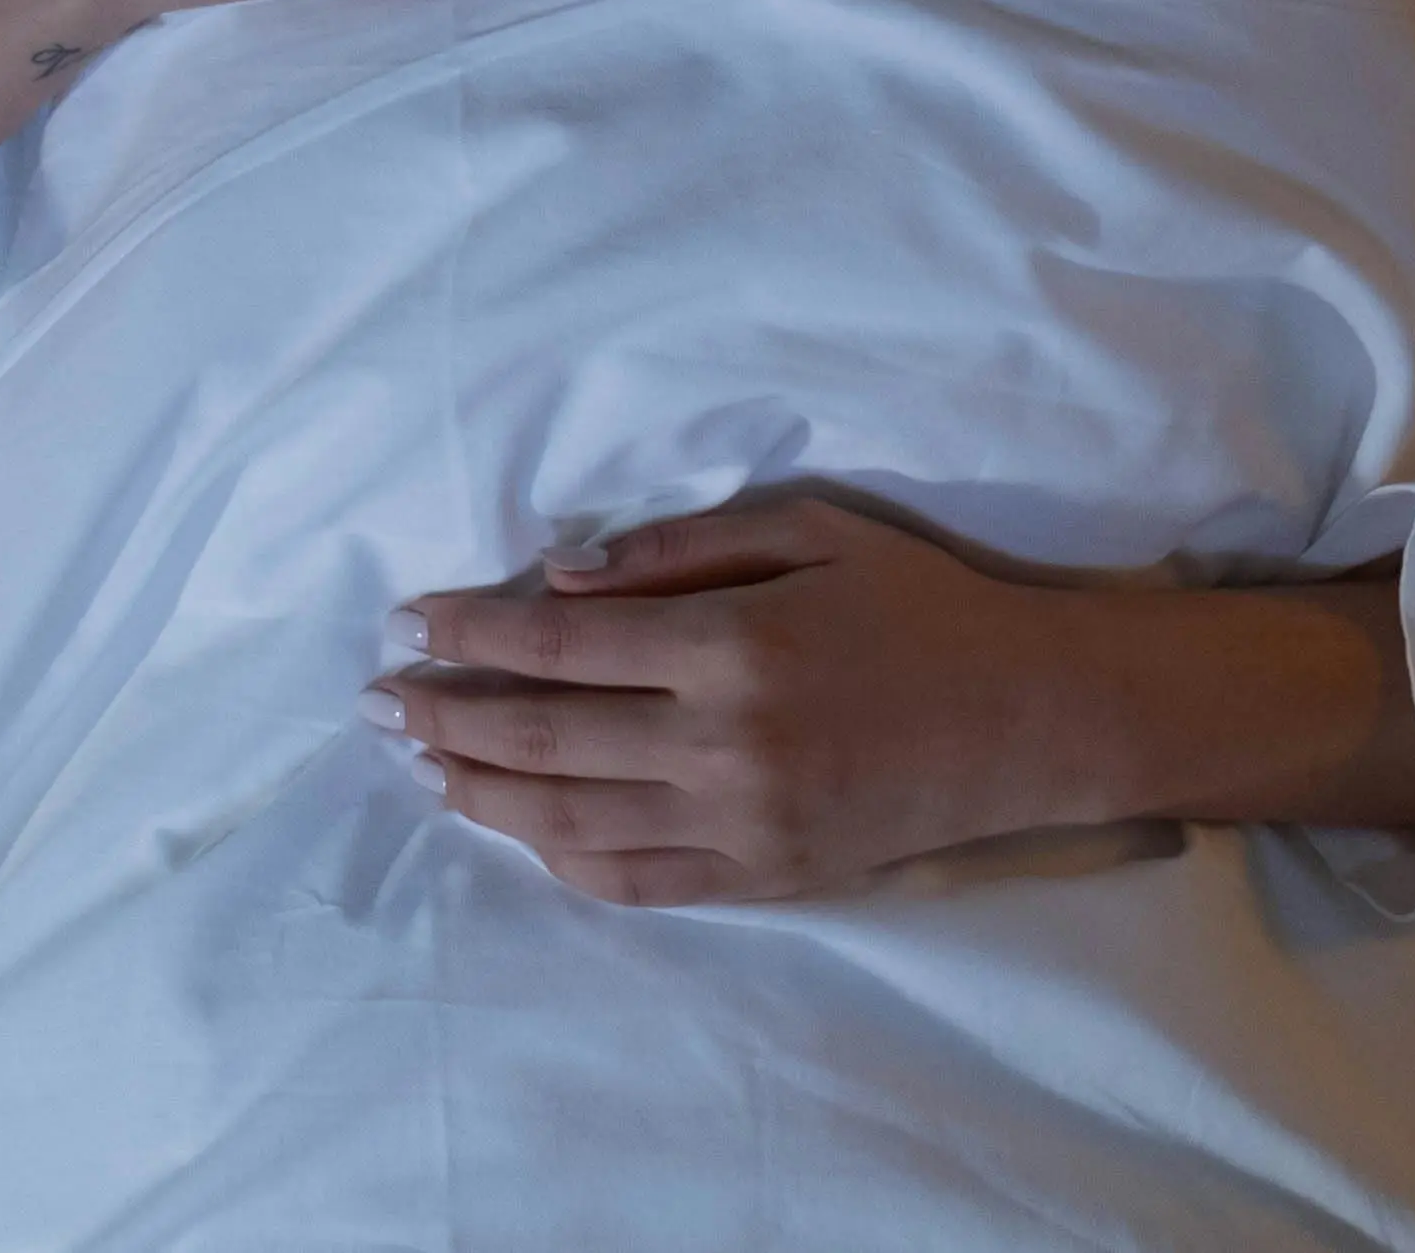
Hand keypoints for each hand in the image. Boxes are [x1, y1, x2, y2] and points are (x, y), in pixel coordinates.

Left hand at [370, 495, 1414, 906]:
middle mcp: (722, 744)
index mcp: (731, 645)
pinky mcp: (762, 878)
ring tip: (427, 766)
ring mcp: (739, 825)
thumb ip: (682, 551)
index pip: (557, 644)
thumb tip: (564, 575)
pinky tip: (520, 829)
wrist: (1034, 717)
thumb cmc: (925, 604)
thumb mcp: (813, 532)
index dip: (469, 633)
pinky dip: (561, 859)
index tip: (409, 619)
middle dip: (446, 717)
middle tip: (381, 702)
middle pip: (543, 738)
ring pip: (570, 820)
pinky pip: (635, 882)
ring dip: (483, 793)